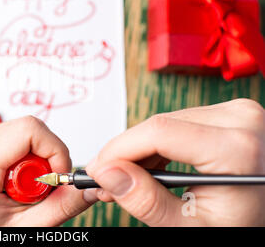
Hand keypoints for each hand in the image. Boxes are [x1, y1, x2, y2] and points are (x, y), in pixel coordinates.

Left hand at [0, 116, 96, 225]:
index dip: (55, 150)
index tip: (58, 178)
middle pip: (28, 128)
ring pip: (23, 132)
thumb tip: (91, 187)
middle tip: (41, 190)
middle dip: (46, 158)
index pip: (30, 129)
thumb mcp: (25, 228)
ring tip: (26, 191)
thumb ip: (62, 205)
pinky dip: (25, 159)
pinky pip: (13, 139)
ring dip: (36, 160)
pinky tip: (17, 183)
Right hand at [86, 98, 264, 225]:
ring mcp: (236, 113)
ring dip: (139, 149)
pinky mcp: (229, 114)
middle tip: (106, 179)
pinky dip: (158, 144)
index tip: (97, 170)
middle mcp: (240, 119)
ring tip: (128, 178)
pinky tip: (150, 167)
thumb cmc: (242, 224)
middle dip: (125, 152)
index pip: (158, 132)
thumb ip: (146, 200)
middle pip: (159, 126)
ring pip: (164, 122)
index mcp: (238, 147)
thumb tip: (107, 174)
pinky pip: (178, 122)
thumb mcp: (191, 226)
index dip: (118, 149)